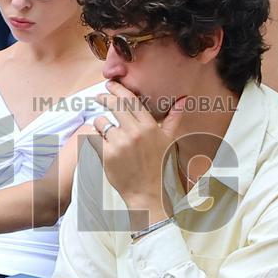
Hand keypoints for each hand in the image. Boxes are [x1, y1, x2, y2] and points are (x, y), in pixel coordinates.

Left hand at [92, 81, 184, 224]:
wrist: (148, 193)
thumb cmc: (160, 167)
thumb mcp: (169, 141)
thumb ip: (173, 118)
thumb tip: (184, 99)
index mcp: (149, 127)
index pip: (131, 100)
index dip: (118, 89)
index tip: (110, 84)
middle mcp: (134, 133)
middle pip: (114, 106)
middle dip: (104, 97)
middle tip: (99, 96)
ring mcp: (119, 144)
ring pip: (102, 122)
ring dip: (101, 123)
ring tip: (105, 130)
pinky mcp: (106, 155)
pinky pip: (93, 137)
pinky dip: (94, 137)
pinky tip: (100, 142)